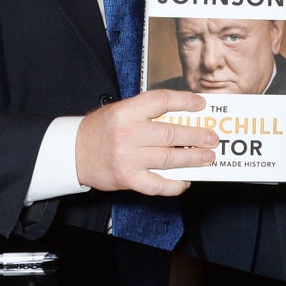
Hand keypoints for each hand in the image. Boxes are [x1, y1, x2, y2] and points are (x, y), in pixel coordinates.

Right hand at [75, 90, 216, 195]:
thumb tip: (183, 117)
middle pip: (170, 133)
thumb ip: (147, 113)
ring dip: (193, 159)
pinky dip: (174, 185)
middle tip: (212, 138)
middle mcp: (127, 134)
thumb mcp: (120, 111)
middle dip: (196, 136)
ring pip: (169, 159)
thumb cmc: (100, 130)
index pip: (161, 101)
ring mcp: (128, 158)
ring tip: (208, 157)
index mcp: (126, 112)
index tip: (201, 104)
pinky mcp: (127, 178)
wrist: (73, 153)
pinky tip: (186, 181)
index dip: (184, 101)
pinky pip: (157, 184)